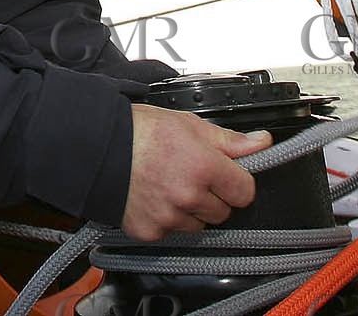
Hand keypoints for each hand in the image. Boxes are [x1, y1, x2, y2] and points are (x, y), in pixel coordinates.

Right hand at [121, 104, 271, 240]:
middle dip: (213, 197)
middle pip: (222, 212)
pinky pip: (170, 233)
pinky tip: (153, 198)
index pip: (245, 192)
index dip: (237, 182)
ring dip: (190, 211)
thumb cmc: (139, 131)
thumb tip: (261, 142)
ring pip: (197, 225)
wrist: (97, 146)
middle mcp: (189, 196)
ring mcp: (169, 217)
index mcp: (204, 167)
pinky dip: (165, 220)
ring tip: (169, 186)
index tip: (228, 176)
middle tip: (192, 177)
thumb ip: (229, 140)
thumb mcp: (189, 124)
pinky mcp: (150, 231)